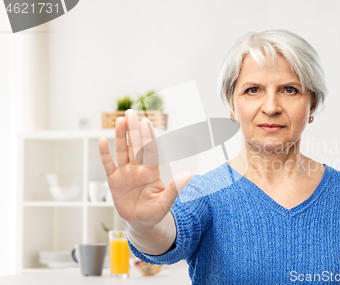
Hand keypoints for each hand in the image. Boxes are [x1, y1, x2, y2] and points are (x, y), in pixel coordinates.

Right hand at [99, 109, 192, 228]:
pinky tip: (103, 140)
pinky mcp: (114, 180)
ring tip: (119, 121)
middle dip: (133, 130)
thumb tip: (189, 175)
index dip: (147, 137)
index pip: (149, 150)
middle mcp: (138, 168)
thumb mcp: (166, 201)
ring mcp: (125, 173)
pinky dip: (105, 154)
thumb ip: (175, 188)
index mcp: (151, 171)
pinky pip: (109, 164)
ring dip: (120, 137)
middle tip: (131, 113)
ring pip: (122, 151)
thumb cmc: (155, 211)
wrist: (141, 222)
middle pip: (135, 146)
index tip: (146, 122)